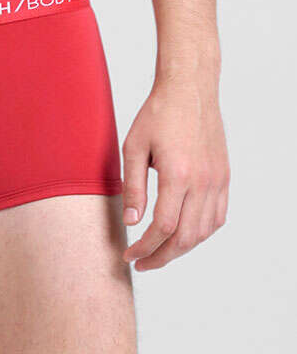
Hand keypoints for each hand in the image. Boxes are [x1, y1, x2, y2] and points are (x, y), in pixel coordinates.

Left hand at [121, 70, 229, 270]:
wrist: (190, 90)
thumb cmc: (157, 114)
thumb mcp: (134, 146)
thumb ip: (133, 187)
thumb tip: (131, 222)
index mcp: (178, 174)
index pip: (162, 228)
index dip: (144, 247)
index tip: (128, 255)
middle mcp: (202, 182)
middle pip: (185, 238)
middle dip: (161, 257)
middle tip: (142, 263)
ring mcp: (217, 181)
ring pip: (203, 232)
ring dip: (181, 248)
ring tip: (159, 252)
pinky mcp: (224, 177)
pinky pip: (217, 217)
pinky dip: (201, 233)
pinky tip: (183, 234)